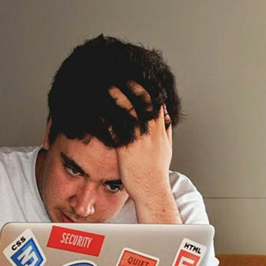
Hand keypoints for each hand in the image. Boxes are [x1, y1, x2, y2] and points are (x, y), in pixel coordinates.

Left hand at [108, 82, 173, 206]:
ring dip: (118, 95)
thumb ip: (166, 131)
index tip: (139, 79)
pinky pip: (116, 127)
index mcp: (160, 131)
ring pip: (129, 110)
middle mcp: (151, 133)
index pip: (156, 103)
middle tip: (122, 75)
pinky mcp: (126, 148)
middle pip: (144, 101)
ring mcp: (139, 140)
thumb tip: (167, 117)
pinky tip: (98, 109)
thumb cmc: (156, 173)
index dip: (148, 89)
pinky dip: (107, 116)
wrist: (152, 190)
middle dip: (133, 86)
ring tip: (108, 85)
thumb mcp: (167, 148)